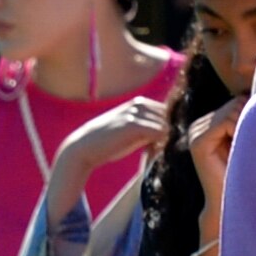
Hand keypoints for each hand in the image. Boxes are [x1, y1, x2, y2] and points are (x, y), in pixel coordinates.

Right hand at [58, 100, 172, 177]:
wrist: (84, 147)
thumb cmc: (108, 142)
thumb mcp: (130, 131)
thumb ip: (149, 129)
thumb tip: (171, 135)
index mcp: (140, 103)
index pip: (168, 114)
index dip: (167, 129)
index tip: (159, 144)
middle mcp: (139, 104)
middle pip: (170, 119)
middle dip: (168, 135)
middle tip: (155, 150)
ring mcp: (136, 112)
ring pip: (167, 126)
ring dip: (164, 141)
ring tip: (150, 152)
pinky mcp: (133, 125)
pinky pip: (160, 133)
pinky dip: (159, 144)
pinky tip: (148, 153)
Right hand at [186, 105, 241, 216]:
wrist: (231, 202)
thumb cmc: (246, 171)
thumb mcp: (246, 137)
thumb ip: (246, 116)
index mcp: (207, 123)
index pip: (236, 100)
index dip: (251, 114)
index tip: (254, 137)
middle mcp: (198, 125)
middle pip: (235, 103)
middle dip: (249, 120)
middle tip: (250, 145)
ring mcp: (195, 133)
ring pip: (232, 110)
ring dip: (246, 128)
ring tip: (244, 149)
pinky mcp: (198, 143)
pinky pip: (225, 122)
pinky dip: (238, 132)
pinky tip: (239, 149)